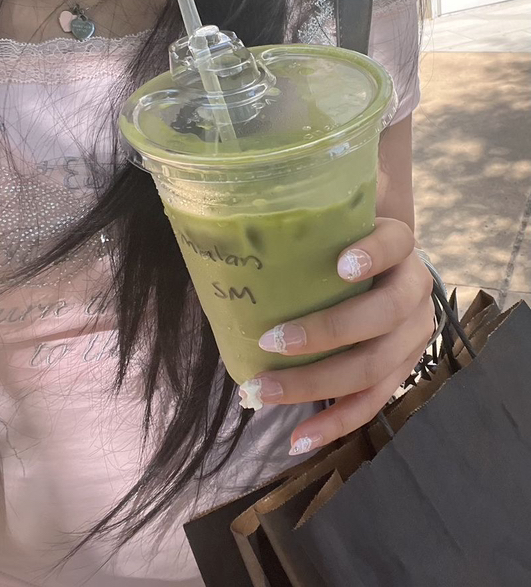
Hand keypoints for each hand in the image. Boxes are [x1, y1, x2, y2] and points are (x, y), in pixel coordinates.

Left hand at [239, 218, 434, 456]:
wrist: (385, 265)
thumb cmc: (341, 240)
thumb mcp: (334, 221)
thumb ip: (306, 214)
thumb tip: (234, 210)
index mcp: (398, 246)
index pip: (394, 243)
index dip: (371, 254)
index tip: (338, 266)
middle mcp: (414, 289)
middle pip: (380, 316)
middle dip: (324, 333)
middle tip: (269, 342)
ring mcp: (413, 334)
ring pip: (374, 368)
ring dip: (317, 385)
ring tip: (265, 393)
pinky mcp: (403, 369)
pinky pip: (372, 403)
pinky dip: (336, 422)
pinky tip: (300, 437)